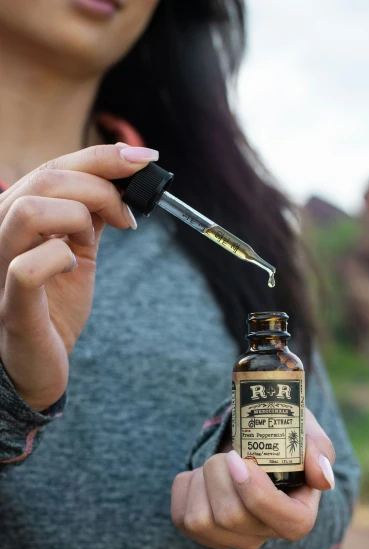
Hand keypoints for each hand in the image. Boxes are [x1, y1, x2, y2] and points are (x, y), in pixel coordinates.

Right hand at [0, 143, 157, 410]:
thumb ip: (91, 217)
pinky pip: (28, 267)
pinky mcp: (10, 305)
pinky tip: (73, 268)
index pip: (54, 167)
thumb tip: (123, 182)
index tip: (147, 159)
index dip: (103, 157)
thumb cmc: (54, 308)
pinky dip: (61, 258)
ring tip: (89, 243)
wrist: (39, 364)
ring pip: (30, 210)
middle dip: (102, 189)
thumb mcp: (78, 252)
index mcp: (15, 214)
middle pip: (46, 179)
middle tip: (129, 218)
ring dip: (78, 217)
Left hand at [171, 410, 335, 548]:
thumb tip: (322, 478)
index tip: (238, 457)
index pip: (286, 523)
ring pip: (201, 520)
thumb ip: (319, 450)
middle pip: (231, 516)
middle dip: (219, 473)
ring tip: (215, 463)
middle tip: (228, 452)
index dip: (257, 493)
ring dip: (201, 479)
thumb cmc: (281, 436)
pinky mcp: (202, 534)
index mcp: (299, 516)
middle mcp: (265, 534)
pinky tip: (201, 476)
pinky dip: (185, 487)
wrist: (249, 440)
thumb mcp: (305, 432)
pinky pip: (181, 517)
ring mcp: (231, 539)